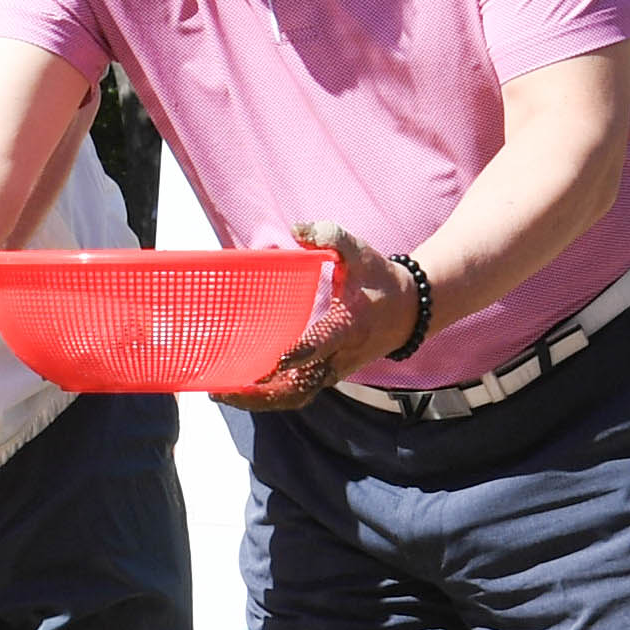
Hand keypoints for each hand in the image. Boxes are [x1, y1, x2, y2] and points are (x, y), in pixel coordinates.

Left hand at [229, 224, 420, 414]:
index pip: (324, 343)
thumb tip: (297, 229)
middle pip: (300, 386)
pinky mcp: (327, 376)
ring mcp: (333, 371)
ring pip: (295, 396)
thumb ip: (331, 237)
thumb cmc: (379, 279)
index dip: (303, 351)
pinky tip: (237, 390)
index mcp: (349, 326)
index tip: (280, 357)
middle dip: (263, 393)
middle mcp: (340, 356)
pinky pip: (296, 393)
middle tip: (223, 390)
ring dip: (259, 401)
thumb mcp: (360, 253)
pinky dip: (268, 397)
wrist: (409, 311)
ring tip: (220, 394)